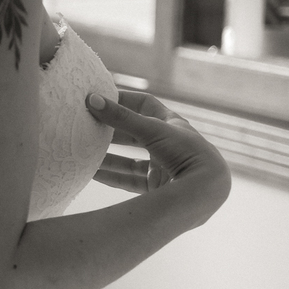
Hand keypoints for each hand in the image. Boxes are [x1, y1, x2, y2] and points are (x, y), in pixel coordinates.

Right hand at [86, 90, 230, 209]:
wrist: (205, 190)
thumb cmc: (186, 152)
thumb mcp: (152, 130)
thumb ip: (121, 118)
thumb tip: (91, 99)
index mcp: (171, 124)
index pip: (144, 105)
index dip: (123, 100)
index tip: (99, 98)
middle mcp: (166, 144)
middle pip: (131, 134)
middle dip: (110, 131)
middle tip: (86, 127)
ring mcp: (160, 166)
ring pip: (127, 159)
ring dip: (106, 157)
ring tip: (83, 153)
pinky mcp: (155, 187)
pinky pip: (127, 180)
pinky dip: (110, 177)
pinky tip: (92, 174)